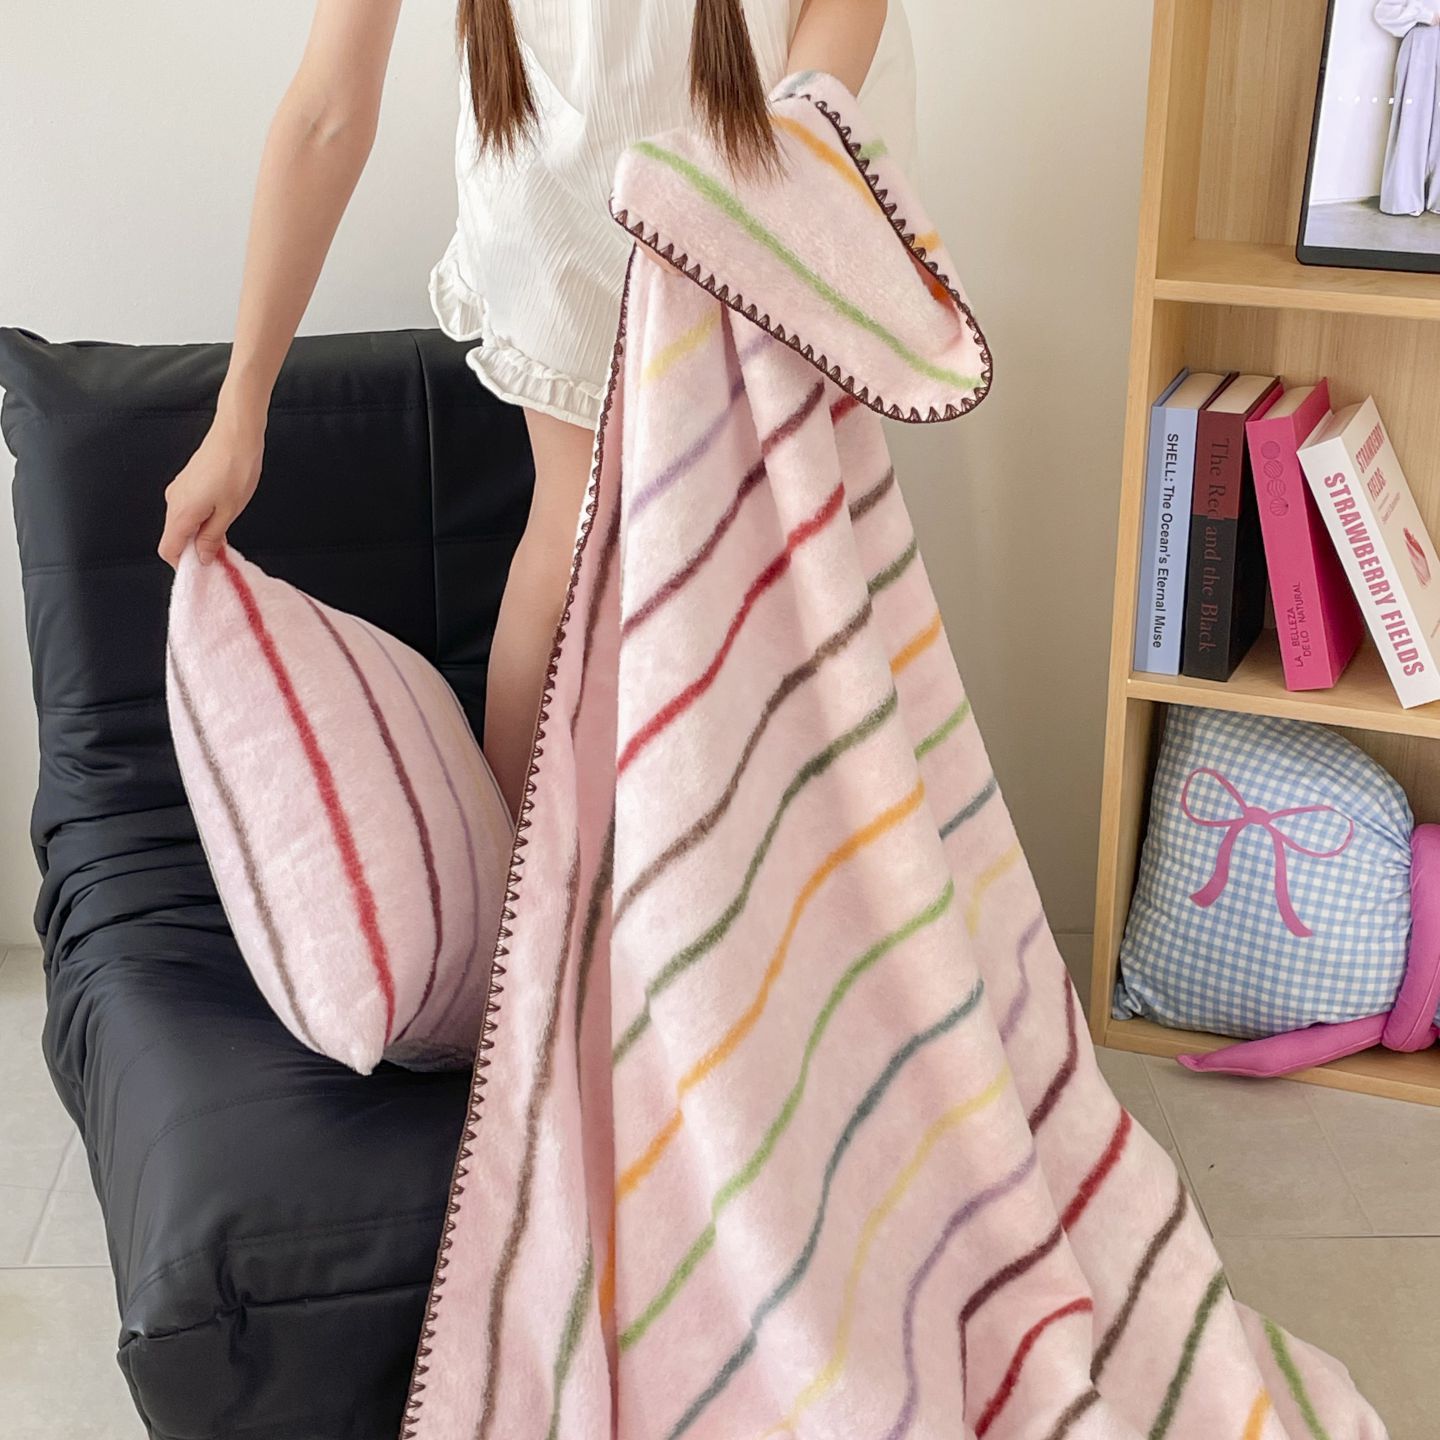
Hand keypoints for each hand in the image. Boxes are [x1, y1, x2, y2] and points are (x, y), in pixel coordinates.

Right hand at [158, 405, 264, 568]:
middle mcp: (173, 502)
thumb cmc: (235, 471)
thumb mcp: (229, 512)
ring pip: (182, 523)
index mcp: (181, 513)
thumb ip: (212, 538)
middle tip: (221, 553)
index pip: (168, 550)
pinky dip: (200, 519)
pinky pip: (187, 510)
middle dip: (195, 549)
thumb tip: (203, 558)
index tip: (205, 569)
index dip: (184, 564)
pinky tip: (221, 515)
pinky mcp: (186, 483)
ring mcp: (177, 491)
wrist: (236, 435)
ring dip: (200, 534)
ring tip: (225, 532)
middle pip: (175, 537)